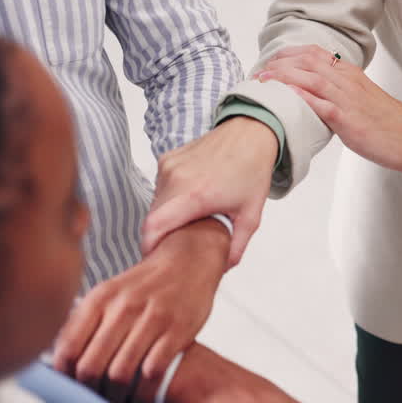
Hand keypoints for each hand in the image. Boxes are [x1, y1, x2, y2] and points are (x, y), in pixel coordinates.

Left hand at [52, 219, 225, 402]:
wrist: (189, 262)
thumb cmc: (144, 286)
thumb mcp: (109, 293)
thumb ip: (84, 321)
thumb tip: (56, 361)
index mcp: (100, 298)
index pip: (68, 348)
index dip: (64, 378)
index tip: (70, 391)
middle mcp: (123, 307)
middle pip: (91, 366)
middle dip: (90, 393)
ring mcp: (152, 318)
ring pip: (121, 374)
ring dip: (116, 398)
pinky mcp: (178, 330)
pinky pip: (153, 373)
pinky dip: (143, 395)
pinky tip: (141, 400)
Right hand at [143, 116, 277, 267]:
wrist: (250, 134)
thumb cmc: (252, 172)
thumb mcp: (251, 216)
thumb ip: (235, 247)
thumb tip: (222, 269)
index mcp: (196, 194)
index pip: (154, 227)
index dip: (149, 247)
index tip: (156, 259)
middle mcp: (176, 178)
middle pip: (153, 218)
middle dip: (160, 236)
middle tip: (176, 247)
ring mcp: (168, 166)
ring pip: (155, 203)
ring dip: (166, 217)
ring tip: (188, 222)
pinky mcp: (166, 159)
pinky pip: (160, 188)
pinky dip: (169, 200)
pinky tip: (189, 201)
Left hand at [257, 45, 401, 172]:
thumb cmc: (388, 122)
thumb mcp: (362, 98)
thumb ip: (340, 91)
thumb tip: (316, 94)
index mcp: (350, 74)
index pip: (314, 53)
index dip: (288, 54)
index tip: (270, 60)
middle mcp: (347, 81)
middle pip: (307, 61)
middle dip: (279, 63)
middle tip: (258, 71)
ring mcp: (348, 99)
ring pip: (310, 78)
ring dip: (283, 76)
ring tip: (262, 80)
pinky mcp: (348, 120)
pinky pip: (320, 104)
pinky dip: (300, 96)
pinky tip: (284, 95)